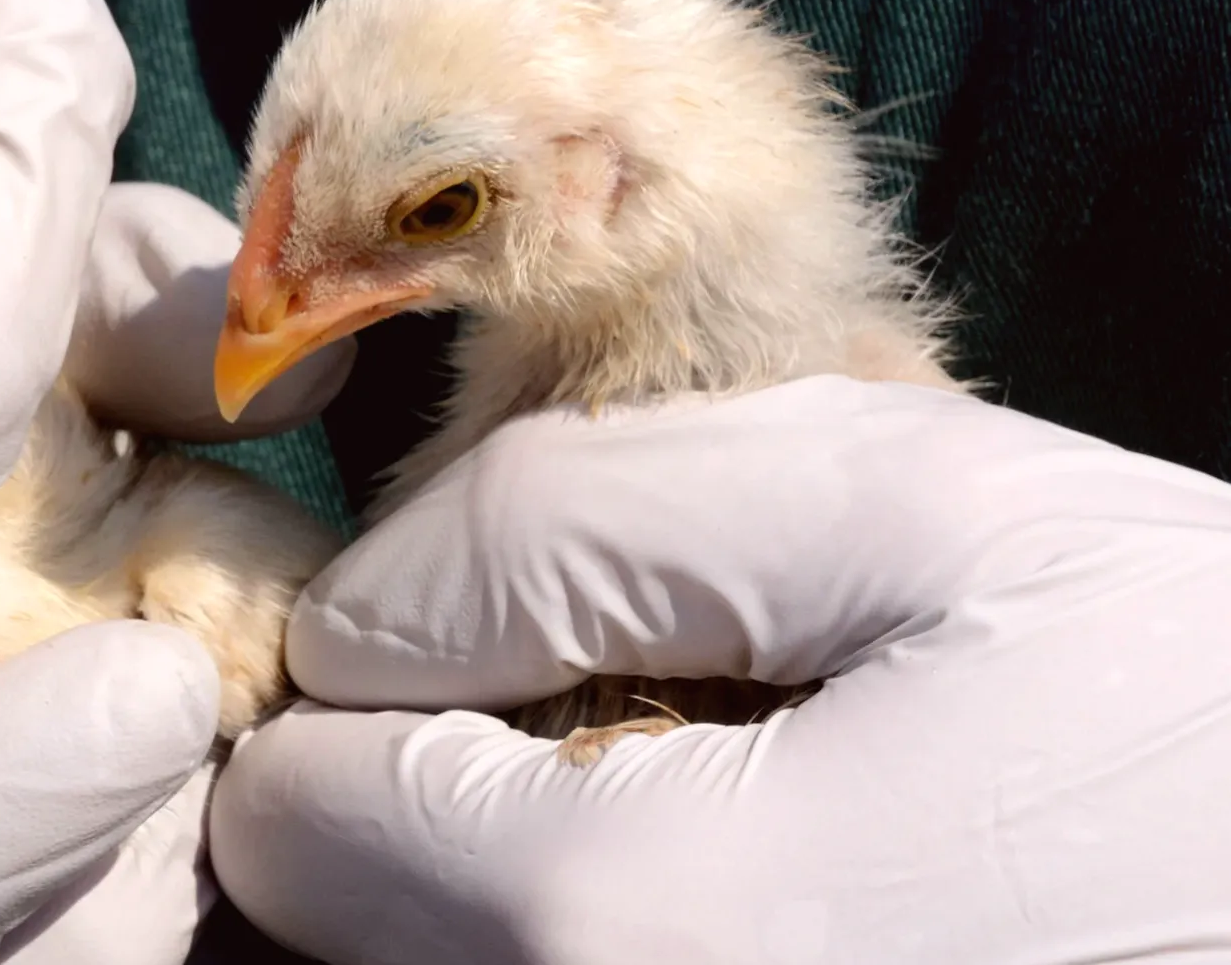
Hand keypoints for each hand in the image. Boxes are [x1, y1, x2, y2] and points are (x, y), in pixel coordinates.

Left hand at [211, 377, 1230, 962]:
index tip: (492, 614)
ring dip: (494, 863)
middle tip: (609, 688)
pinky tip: (741, 845)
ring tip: (697, 766)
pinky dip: (584, 920)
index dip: (368, 675)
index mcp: (621, 931)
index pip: (293, 815)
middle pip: (343, 930)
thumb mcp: (904, 511)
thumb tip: (359, 613)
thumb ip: (569, 525)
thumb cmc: (1183, 709)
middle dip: (420, 779)